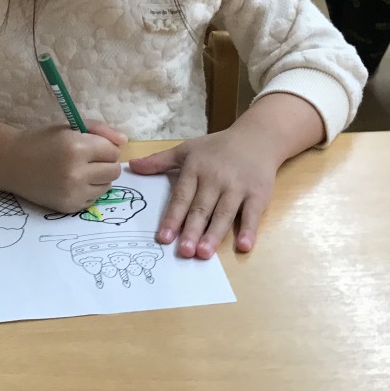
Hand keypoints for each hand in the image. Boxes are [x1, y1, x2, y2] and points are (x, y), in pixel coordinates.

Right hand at [6, 121, 124, 212]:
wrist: (12, 163)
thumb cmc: (43, 141)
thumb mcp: (70, 127)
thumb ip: (100, 130)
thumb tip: (125, 142)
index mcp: (76, 147)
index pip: (112, 151)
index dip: (105, 147)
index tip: (92, 146)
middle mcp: (76, 172)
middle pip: (113, 170)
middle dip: (105, 163)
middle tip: (89, 159)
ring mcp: (72, 192)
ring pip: (107, 186)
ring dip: (99, 178)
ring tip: (81, 171)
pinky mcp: (68, 206)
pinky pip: (93, 199)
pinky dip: (88, 190)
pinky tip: (72, 182)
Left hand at [129, 128, 279, 259]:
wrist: (258, 137)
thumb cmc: (218, 147)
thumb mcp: (187, 149)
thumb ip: (160, 161)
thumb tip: (131, 166)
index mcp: (196, 169)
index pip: (181, 197)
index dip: (172, 218)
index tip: (163, 238)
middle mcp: (216, 179)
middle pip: (201, 208)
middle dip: (192, 230)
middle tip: (184, 251)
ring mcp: (238, 187)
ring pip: (223, 214)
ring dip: (214, 234)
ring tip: (204, 253)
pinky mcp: (258, 194)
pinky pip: (252, 214)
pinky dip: (248, 230)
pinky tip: (244, 246)